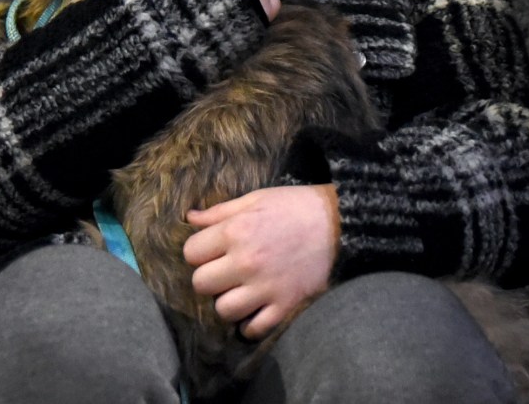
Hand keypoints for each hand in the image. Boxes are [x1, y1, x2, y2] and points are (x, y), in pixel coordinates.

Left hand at [183, 185, 339, 339]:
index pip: (191, 253)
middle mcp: (245, 262)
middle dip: (208, 277)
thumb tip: (189, 218)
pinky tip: (254, 310)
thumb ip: (219, 211)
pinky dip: (250, 324)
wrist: (339, 224)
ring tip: (238, 291)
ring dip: (227, 302)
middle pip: (201, 284)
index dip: (198, 251)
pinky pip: (253, 329)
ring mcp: (265, 288)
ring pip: (223, 310)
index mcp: (235, 231)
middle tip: (223, 271)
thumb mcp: (255, 199)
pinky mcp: (284, 306)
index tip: (209, 250)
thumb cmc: (293, 206)